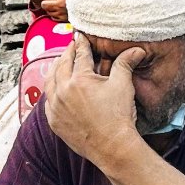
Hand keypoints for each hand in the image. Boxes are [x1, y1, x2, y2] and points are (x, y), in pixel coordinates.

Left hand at [39, 0, 68, 21]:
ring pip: (47, 11)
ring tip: (54, 6)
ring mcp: (61, 12)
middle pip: (44, 4)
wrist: (90, 6)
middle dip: (45, 2)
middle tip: (49, 0)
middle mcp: (60, 3)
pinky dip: (54, 14)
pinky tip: (58, 11)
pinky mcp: (63, 19)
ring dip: (49, 9)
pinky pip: (53, 17)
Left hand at [42, 35, 141, 165]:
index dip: (82, 44)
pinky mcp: (54, 121)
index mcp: (80, 79)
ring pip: (50, 82)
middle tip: (71, 47)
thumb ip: (125, 64)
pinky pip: (48, 101)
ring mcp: (56, 107)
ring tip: (59, 63)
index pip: (80, 55)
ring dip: (55, 70)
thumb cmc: (119, 117)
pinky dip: (51, 91)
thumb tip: (136, 49)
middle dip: (67, 54)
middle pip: (62, 65)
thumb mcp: (123, 86)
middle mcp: (63, 91)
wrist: (111, 147)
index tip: (80, 37)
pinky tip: (55, 88)